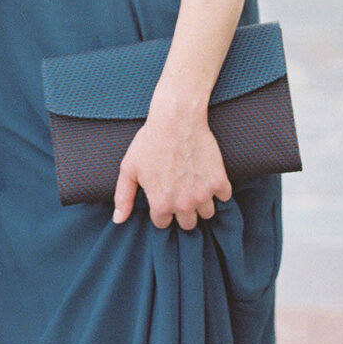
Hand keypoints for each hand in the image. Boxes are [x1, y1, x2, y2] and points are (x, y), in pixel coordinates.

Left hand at [113, 110, 231, 231]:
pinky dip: (218, 189)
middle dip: (182, 211)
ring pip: (206, 214)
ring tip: (194, 186)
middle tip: (179, 192)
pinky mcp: (219, 181)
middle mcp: (183, 204)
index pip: (162, 223)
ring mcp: (203, 194)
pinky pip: (224, 197)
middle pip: (187, 224)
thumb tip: (118, 220)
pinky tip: (207, 177)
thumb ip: (123, 197)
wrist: (176, 119)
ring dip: (201, 203)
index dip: (161, 208)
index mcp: (161, 203)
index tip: (162, 195)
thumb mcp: (129, 168)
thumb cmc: (150, 141)